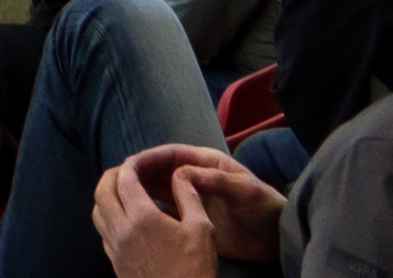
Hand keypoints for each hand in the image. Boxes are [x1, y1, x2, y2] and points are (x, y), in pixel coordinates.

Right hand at [99, 142, 288, 277]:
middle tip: (117, 183)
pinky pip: (166, 211)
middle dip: (138, 174)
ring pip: (158, 190)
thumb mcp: (244, 190)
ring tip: (120, 199)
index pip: (171, 155)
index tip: (129, 165)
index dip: (149, 157)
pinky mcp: (192, 218)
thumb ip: (216, 180)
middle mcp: (195, 177)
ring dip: (140, 192)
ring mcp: (192, 198)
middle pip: (160, 171)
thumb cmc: (264, 207)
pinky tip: (136, 217)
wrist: (276, 237)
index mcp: (206, 163)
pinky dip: (150, 212)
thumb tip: (183, 172)